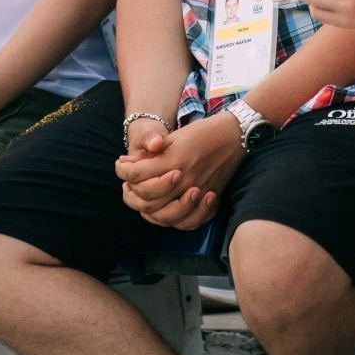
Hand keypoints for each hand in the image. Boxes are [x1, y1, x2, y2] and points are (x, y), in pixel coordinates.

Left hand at [116, 113, 242, 229]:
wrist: (233, 135)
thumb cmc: (202, 132)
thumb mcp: (174, 136)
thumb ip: (151, 153)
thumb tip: (128, 163)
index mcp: (172, 160)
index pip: (137, 174)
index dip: (123, 170)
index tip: (121, 165)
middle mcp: (183, 180)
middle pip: (147, 199)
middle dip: (132, 193)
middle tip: (128, 185)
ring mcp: (196, 192)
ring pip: (165, 215)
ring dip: (150, 210)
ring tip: (144, 199)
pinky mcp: (208, 200)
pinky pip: (188, 222)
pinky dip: (175, 220)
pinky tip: (166, 210)